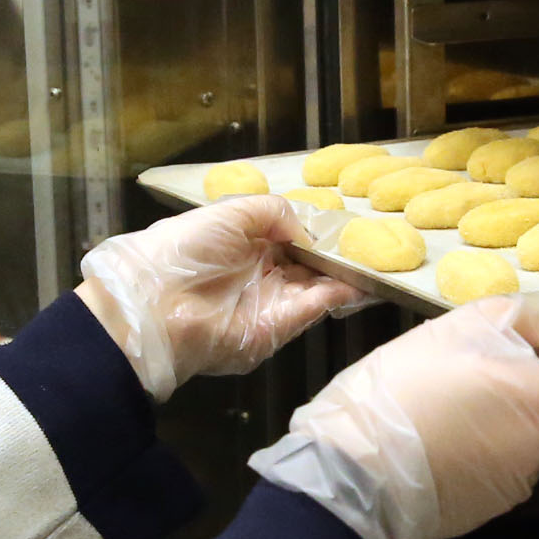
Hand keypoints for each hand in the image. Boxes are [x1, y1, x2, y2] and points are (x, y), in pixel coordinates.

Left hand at [78, 195, 359, 401]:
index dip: (316, 230)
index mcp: (245, 243)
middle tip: (372, 241)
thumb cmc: (188, 248)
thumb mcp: (231, 212)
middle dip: (337, 253)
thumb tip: (307, 231)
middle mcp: (261, 272)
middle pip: (308, 263)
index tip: (347, 222)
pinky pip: (317, 306)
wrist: (158, 305)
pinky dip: (343, 293)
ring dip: (346, 272)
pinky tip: (366, 279)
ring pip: (319, 284)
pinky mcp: (280, 326)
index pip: (290, 236)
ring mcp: (272, 300)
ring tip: (379, 258)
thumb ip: (275, 212)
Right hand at [248, 293, 538, 538]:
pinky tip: (442, 428)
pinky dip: (482, 446)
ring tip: (461, 391)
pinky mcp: (482, 507)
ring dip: (511, 418)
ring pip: (531, 442)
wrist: (352, 475)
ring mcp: (514, 485)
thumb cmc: (411, 390)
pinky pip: (497, 466)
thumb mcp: (465, 327)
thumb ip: (527, 317)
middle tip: (507, 359)